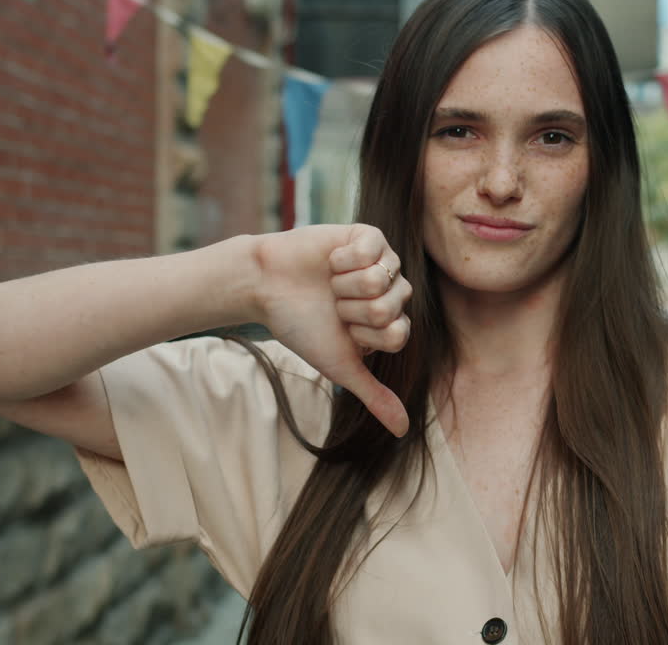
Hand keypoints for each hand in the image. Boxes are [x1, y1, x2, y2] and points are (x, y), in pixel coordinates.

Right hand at [253, 225, 412, 435]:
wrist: (266, 287)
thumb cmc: (301, 325)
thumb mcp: (340, 365)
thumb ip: (374, 395)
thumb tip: (402, 432)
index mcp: (389, 321)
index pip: (398, 334)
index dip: (364, 335)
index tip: (342, 330)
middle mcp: (391, 291)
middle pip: (390, 308)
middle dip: (351, 311)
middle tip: (333, 304)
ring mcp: (383, 261)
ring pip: (381, 279)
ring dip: (345, 285)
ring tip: (330, 283)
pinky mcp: (368, 236)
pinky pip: (373, 249)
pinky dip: (344, 259)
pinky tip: (331, 261)